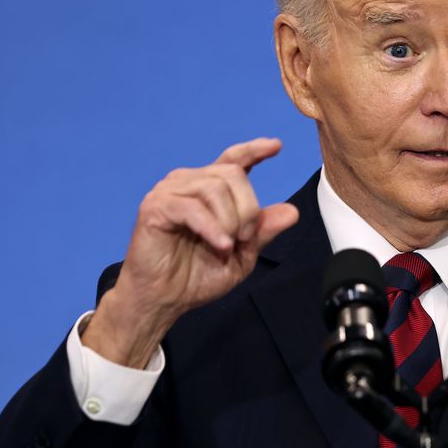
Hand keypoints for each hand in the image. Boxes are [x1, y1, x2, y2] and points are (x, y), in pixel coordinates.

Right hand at [82, 137, 299, 366]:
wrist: (164, 300)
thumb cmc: (196, 277)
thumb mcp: (242, 255)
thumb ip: (263, 231)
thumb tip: (292, 212)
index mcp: (210, 190)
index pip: (233, 159)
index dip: (254, 150)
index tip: (276, 146)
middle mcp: (189, 182)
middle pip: (233, 174)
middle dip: (248, 209)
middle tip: (245, 239)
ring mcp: (170, 191)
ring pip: (215, 188)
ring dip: (230, 220)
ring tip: (227, 246)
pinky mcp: (156, 207)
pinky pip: (193, 208)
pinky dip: (213, 228)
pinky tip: (221, 245)